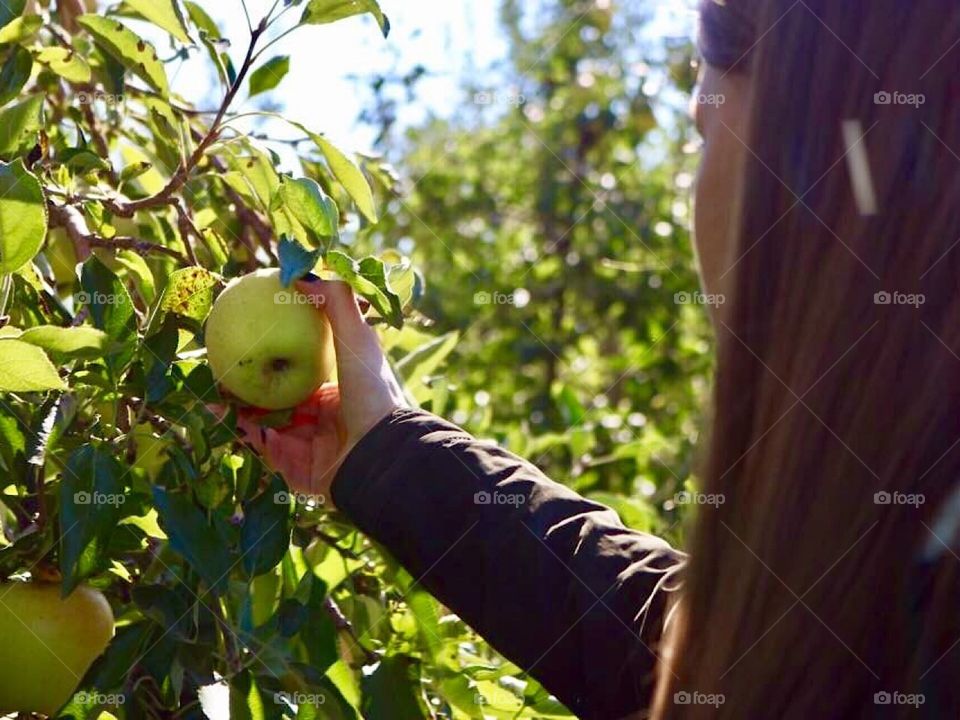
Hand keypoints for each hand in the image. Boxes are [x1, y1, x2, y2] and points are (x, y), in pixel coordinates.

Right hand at [235, 279, 406, 506]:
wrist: (379, 451)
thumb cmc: (372, 389)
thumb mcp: (358, 338)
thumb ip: (335, 303)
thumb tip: (302, 273)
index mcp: (336, 390)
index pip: (300, 368)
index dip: (277, 351)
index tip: (250, 331)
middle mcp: (320, 418)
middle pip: (276, 396)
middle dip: (249, 381)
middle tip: (222, 360)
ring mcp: (305, 443)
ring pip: (262, 422)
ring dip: (235, 405)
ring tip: (209, 383)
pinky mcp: (292, 468)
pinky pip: (259, 446)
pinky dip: (237, 429)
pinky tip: (215, 409)